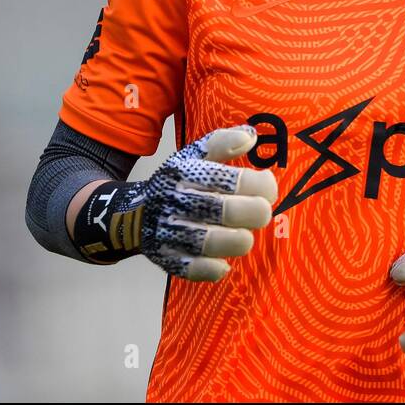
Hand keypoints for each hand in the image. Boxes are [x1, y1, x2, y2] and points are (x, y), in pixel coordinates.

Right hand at [74, 125, 275, 280]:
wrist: (135, 214)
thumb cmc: (178, 183)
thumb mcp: (193, 156)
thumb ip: (221, 144)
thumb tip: (251, 136)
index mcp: (183, 171)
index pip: (227, 177)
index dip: (258, 184)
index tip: (268, 186)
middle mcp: (174, 200)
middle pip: (223, 210)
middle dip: (254, 212)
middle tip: (263, 213)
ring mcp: (168, 231)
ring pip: (210, 242)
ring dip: (237, 241)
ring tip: (245, 236)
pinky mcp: (166, 258)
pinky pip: (191, 269)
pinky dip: (212, 269)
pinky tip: (223, 264)